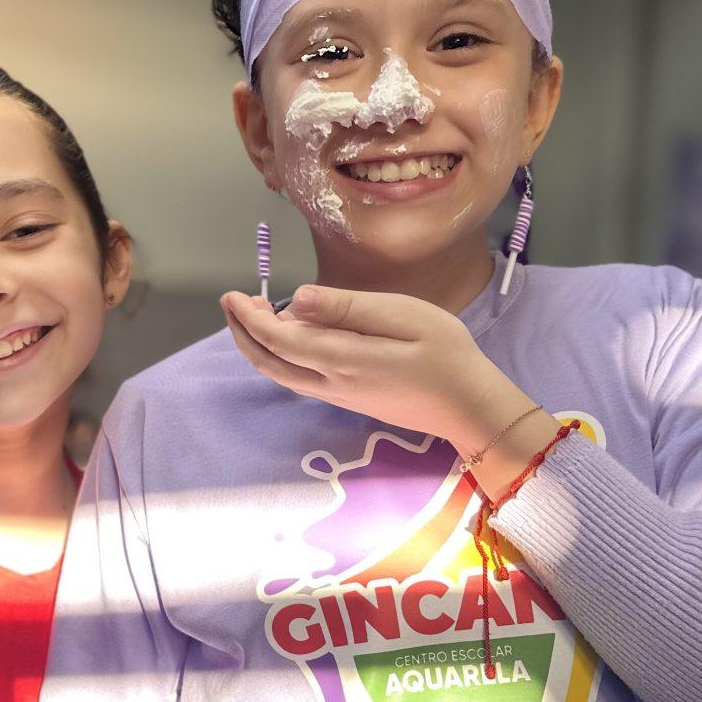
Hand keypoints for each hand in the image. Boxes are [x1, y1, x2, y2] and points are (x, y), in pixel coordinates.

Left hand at [221, 284, 529, 455]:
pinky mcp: (349, 399)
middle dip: (243, 334)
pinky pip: (299, 379)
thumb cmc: (446, 355)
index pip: (279, 340)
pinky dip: (280, 358)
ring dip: (259, 347)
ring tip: (253, 316)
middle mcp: (332, 383)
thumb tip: (298, 300)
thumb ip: (349, 308)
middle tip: (233, 303)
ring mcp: (339, 395)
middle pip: (270, 362)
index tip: (231, 294)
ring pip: (282, 374)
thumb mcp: (404, 316)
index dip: (248, 318)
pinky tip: (288, 339)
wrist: (469, 407)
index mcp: (342, 359)